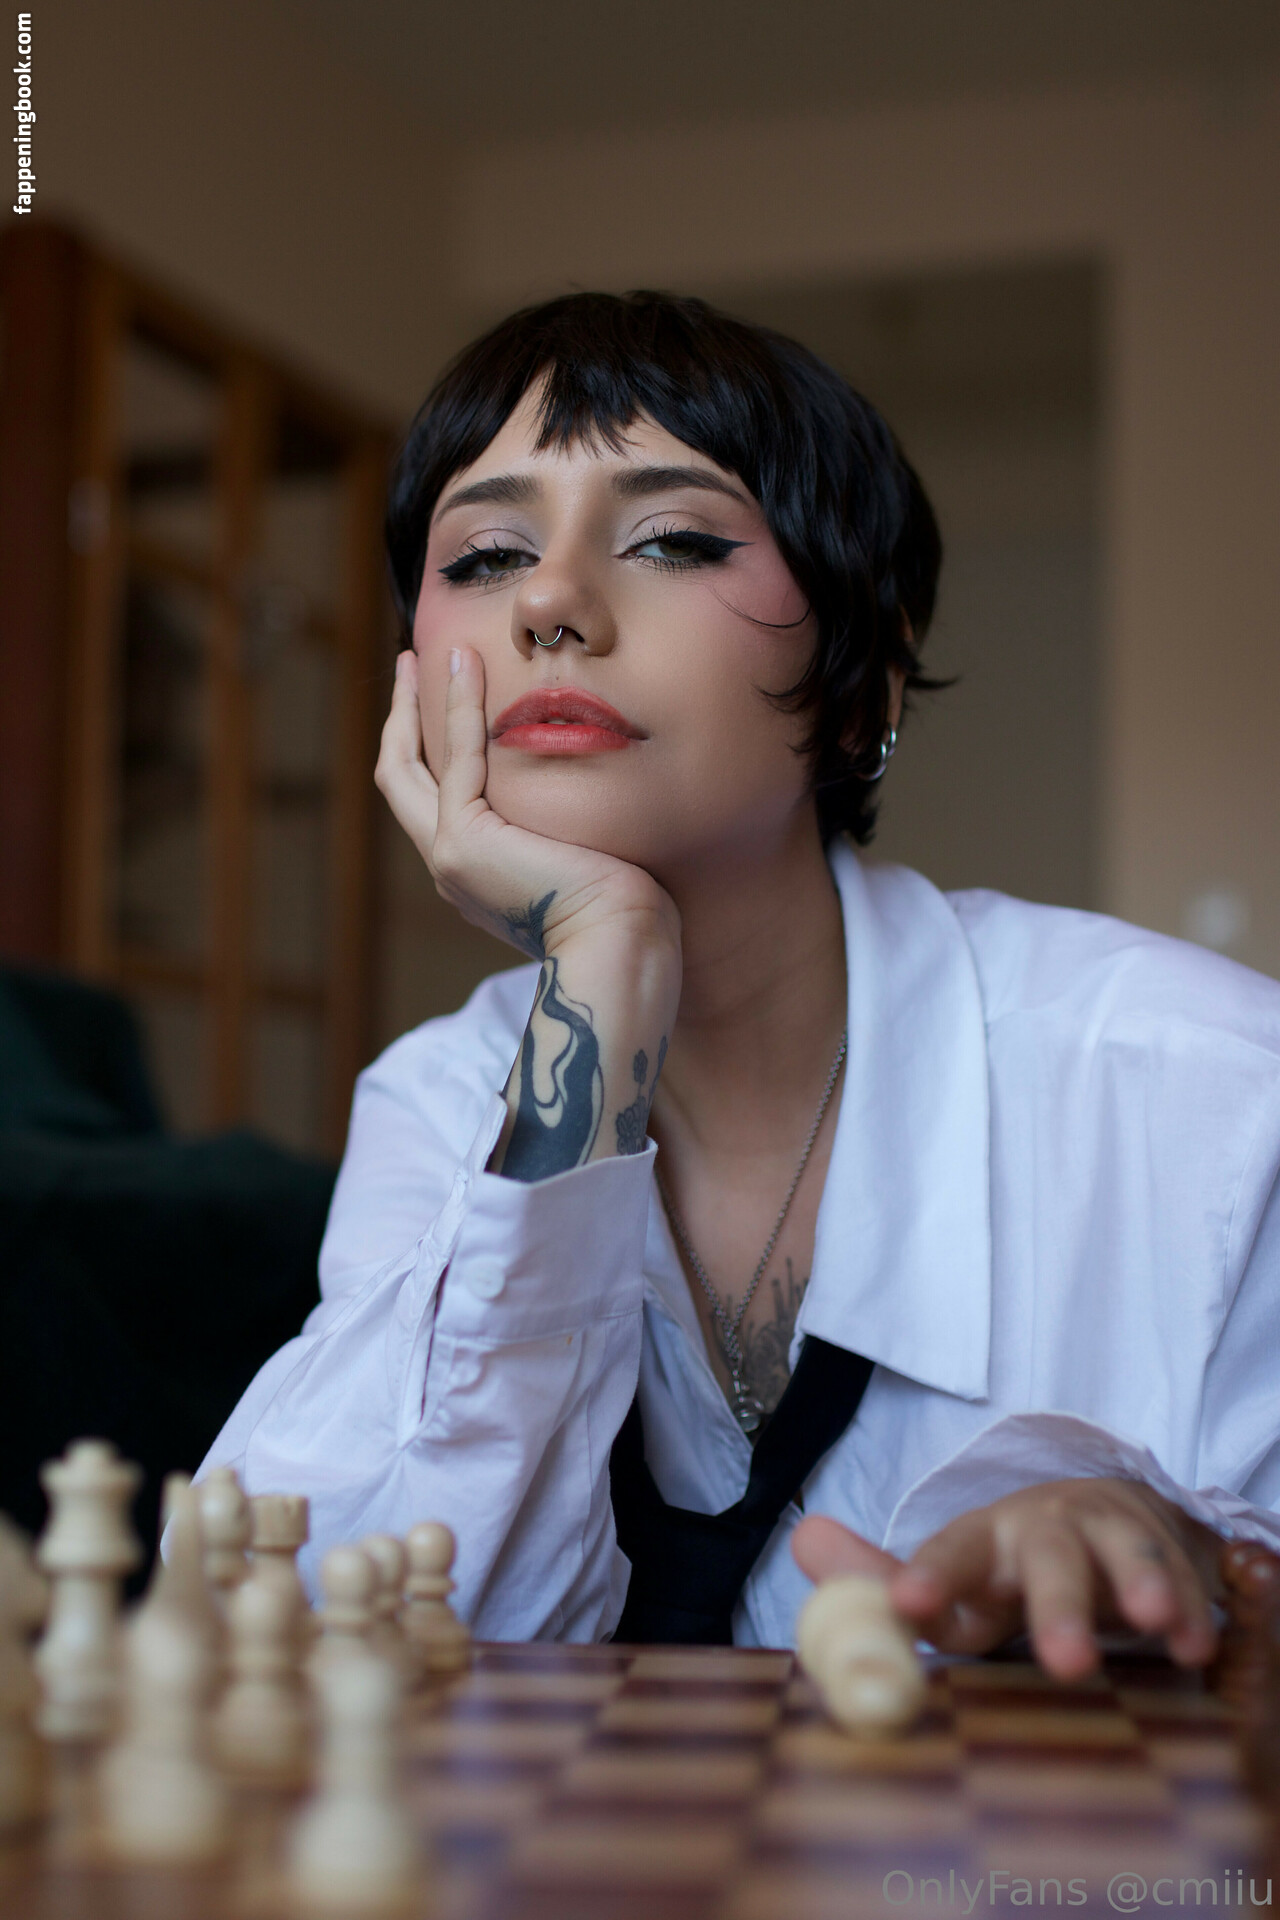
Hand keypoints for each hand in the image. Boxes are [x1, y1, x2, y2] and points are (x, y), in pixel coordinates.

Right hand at [375, 647, 679, 964]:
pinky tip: (466, 663)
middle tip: (411, 663)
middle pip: (402, 780)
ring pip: (411, 767)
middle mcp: (452, 866)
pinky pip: (458, 758)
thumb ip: (560, 818)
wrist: (622, 940)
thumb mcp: (582, 849)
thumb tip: (584, 781)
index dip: (430, 744)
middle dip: (401, 718)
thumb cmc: (624, 904)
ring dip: (416, 705)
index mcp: (476, 872)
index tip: (445, 695)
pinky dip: (459, 708)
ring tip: (426, 653)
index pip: (436, 797)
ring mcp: (450, 857)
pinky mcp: (464, 842)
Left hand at [792, 1478, 1220, 1679]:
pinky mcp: (1164, 1552)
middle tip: (1068, 1663)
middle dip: (1059, 1606)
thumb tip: (801, 1538)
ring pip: (1126, 1552)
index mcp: (983, 1538)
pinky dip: (1195, 1607)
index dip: (932, 1576)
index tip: (910, 1605)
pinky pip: (1186, 1577)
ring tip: (1157, 1621)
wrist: (1092, 1518)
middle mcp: (1045, 1527)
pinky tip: (1198, 1645)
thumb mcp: (948, 1576)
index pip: (953, 1550)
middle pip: (1050, 1557)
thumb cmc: (1005, 1567)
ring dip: (1144, 1583)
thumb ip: (877, 1577)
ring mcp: (1108, 1536)